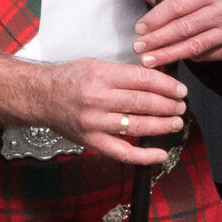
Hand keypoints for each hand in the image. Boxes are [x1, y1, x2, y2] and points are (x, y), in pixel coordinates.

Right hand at [40, 56, 188, 166]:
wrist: (40, 97)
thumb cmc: (69, 79)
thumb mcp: (96, 65)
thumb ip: (123, 73)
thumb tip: (156, 81)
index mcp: (101, 75)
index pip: (144, 80)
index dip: (167, 86)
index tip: (180, 90)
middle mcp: (98, 99)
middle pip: (144, 102)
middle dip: (169, 105)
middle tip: (181, 106)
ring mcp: (95, 122)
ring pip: (138, 125)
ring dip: (162, 125)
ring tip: (175, 122)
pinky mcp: (92, 141)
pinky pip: (122, 152)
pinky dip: (144, 155)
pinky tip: (160, 153)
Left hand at [135, 0, 221, 67]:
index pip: (177, 6)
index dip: (156, 19)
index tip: (140, 28)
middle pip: (184, 29)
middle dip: (158, 41)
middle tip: (139, 48)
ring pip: (194, 46)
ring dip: (169, 54)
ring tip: (150, 60)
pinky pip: (206, 55)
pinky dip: (188, 56)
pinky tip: (174, 56)